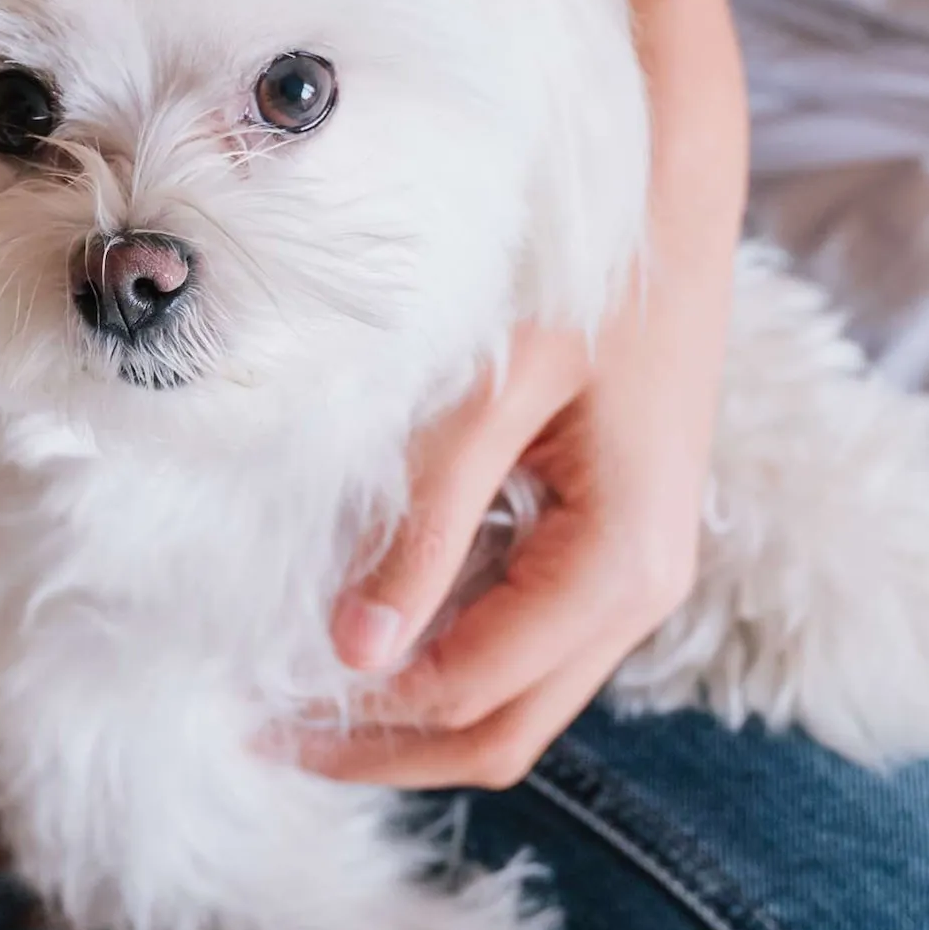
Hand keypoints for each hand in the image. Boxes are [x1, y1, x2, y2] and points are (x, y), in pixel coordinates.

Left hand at [300, 0, 747, 791]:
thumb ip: (424, 526)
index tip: (254, 706)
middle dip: (381, 746)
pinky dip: (443, 648)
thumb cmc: (582, 268)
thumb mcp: (489, 392)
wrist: (674, 183)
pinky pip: (523, 635)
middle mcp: (642, 592)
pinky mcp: (611, 543)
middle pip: (500, 729)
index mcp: (619, 565)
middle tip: (261, 732)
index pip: (469, 694)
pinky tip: (363, 623)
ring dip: (410, 706)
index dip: (359, 719)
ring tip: (295, 687)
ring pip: (515, 693)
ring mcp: (634, 574)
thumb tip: (351, 653)